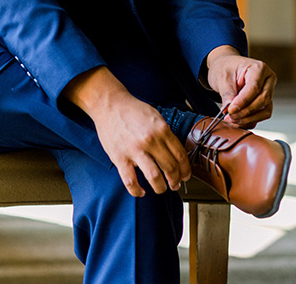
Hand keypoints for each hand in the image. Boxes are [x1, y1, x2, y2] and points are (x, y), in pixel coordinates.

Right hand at [63, 67, 190, 197]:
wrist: (109, 104)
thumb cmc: (132, 110)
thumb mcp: (155, 116)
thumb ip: (165, 134)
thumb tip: (176, 153)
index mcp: (161, 129)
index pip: (180, 155)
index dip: (185, 169)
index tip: (185, 175)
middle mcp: (150, 140)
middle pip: (171, 168)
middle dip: (176, 180)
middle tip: (175, 184)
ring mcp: (135, 150)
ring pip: (155, 178)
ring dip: (161, 188)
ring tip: (161, 188)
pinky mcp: (120, 158)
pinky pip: (131, 181)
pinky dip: (137, 191)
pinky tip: (141, 192)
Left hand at [206, 46, 276, 127]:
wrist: (225, 67)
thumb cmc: (225, 67)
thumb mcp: (222, 77)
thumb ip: (227, 94)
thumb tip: (229, 110)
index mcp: (259, 68)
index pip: (254, 87)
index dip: (243, 101)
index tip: (231, 110)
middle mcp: (267, 80)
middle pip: (262, 100)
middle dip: (246, 111)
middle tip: (230, 115)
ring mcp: (268, 92)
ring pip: (264, 111)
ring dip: (248, 119)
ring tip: (232, 119)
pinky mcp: (265, 103)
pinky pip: (261, 116)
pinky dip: (249, 121)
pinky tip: (237, 121)